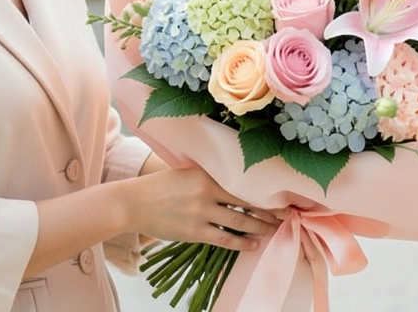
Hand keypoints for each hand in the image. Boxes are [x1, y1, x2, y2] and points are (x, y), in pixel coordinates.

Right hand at [122, 167, 279, 250]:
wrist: (133, 203)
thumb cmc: (158, 187)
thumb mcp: (185, 172)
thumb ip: (207, 175)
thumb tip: (232, 181)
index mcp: (205, 173)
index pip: (242, 181)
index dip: (262, 190)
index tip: (279, 194)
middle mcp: (206, 190)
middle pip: (247, 201)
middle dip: (268, 209)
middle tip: (284, 214)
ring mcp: (201, 212)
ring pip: (240, 221)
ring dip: (260, 226)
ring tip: (273, 229)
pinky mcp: (194, 232)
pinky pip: (225, 239)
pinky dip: (242, 243)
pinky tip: (253, 244)